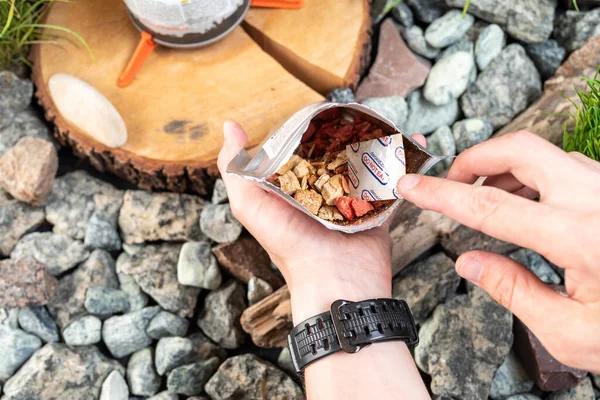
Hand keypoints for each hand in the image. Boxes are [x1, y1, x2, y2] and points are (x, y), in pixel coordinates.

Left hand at [217, 121, 425, 319]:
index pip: (304, 150)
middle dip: (351, 132)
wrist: (335, 280)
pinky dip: (405, 166)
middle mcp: (324, 193)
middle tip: (364, 111)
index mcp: (296, 188)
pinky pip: (393, 184)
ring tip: (392, 122)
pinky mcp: (378, 211)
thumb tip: (230, 126)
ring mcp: (353, 202)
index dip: (312, 128)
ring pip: (368, 165)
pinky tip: (414, 144)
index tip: (323, 107)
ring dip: (382, 144)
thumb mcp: (250, 205)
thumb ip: (235, 169)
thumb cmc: (289, 244)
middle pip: (339, 155)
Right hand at [396, 131, 599, 372]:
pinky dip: (535, 174)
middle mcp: (596, 201)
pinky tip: (526, 200)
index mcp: (579, 238)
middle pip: (523, 150)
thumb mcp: (571, 332)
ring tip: (485, 196)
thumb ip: (513, 291)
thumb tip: (469, 262)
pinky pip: (569, 166)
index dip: (441, 194)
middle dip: (476, 157)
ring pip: (547, 154)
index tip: (411, 185)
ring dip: (506, 167)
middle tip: (451, 180)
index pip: (490, 206)